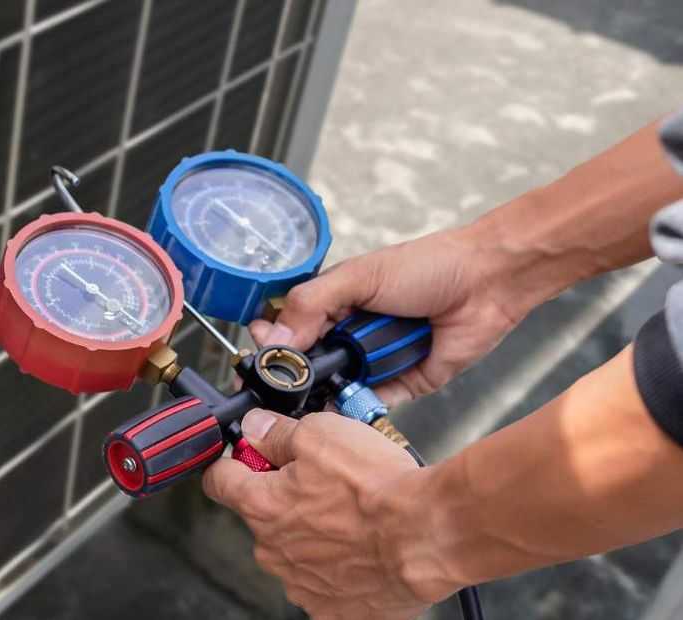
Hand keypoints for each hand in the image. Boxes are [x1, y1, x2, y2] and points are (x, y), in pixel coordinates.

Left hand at [203, 410, 456, 618]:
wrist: (430, 534)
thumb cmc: (378, 487)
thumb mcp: (320, 434)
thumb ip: (277, 432)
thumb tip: (255, 427)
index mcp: (260, 506)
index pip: (218, 481)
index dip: (233, 462)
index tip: (248, 457)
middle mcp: (272, 551)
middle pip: (262, 516)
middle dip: (286, 499)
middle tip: (325, 485)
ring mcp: (301, 585)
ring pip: (295, 551)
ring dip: (315, 535)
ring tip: (354, 518)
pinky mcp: (333, 610)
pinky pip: (325, 584)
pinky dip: (340, 568)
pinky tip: (365, 550)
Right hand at [248, 229, 530, 404]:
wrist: (488, 283)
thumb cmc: (428, 266)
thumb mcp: (360, 276)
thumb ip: (312, 303)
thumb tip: (275, 338)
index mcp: (335, 304)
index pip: (289, 329)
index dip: (273, 345)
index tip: (259, 357)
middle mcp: (350, 335)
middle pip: (308, 364)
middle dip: (296, 375)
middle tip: (281, 383)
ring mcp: (375, 362)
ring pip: (335, 388)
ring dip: (325, 393)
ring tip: (311, 397)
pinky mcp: (402, 384)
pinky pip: (370, 404)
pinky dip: (357, 408)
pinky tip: (342, 408)